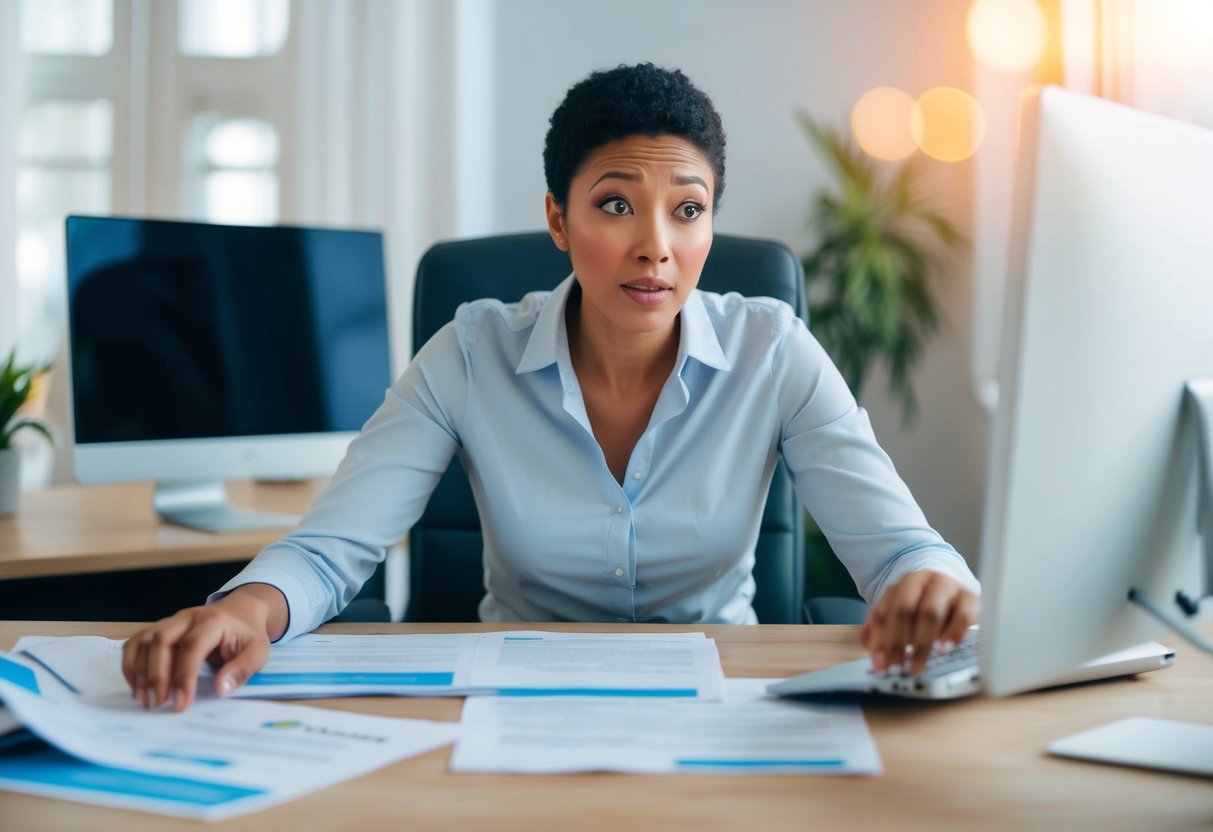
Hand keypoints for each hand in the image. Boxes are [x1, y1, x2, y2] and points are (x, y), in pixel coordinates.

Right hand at [120, 583, 286, 711]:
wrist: (240, 612)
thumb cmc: (247, 635)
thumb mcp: (258, 652)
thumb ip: (242, 669)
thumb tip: (221, 689)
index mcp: (212, 621)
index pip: (192, 646)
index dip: (184, 676)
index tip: (180, 704)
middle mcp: (187, 617)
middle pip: (161, 641)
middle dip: (157, 676)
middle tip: (158, 705)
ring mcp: (170, 621)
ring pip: (144, 640)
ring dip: (139, 672)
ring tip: (145, 700)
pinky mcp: (159, 628)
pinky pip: (136, 642)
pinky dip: (130, 664)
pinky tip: (136, 686)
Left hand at [859, 571, 979, 674]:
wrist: (960, 592)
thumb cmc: (927, 606)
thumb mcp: (903, 613)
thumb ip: (882, 628)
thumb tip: (865, 644)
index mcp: (904, 584)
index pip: (886, 611)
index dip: (880, 639)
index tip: (880, 664)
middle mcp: (925, 581)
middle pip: (905, 611)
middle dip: (898, 643)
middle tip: (897, 668)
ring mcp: (949, 587)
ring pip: (930, 612)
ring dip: (921, 643)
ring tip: (917, 664)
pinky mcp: (971, 599)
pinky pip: (963, 615)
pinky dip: (953, 633)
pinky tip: (943, 649)